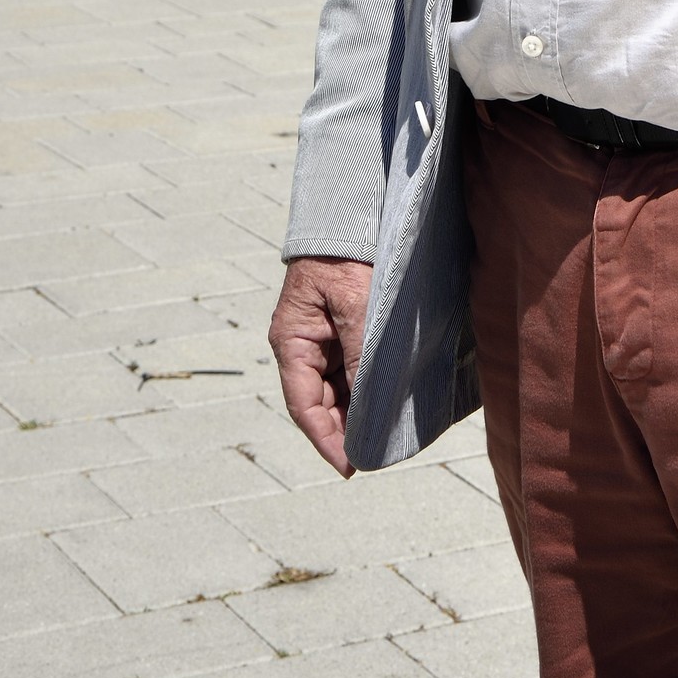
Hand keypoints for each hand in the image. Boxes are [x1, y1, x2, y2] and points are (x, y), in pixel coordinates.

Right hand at [268, 256, 373, 476]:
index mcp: (292, 341)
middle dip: (345, 429)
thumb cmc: (348, 255)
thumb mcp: (354, 304)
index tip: (349, 466)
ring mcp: (323, 338)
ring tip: (384, 434)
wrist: (356, 211)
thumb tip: (367, 403)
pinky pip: (351, 368)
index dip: (326, 439)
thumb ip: (359, 354)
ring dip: (358, 410)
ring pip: (338, 388)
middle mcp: (303, 344)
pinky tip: (385, 401)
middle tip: (376, 454)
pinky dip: (366, 386)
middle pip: (321, 402)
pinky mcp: (342, 328)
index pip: (305, 405)